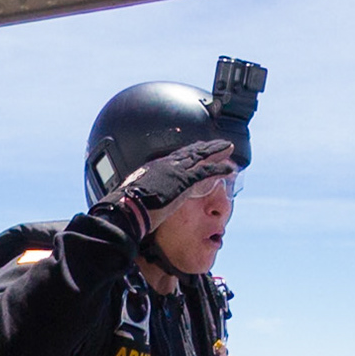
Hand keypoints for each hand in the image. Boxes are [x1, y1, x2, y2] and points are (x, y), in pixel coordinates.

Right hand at [94, 140, 234, 235]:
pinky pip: (206, 171)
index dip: (189, 153)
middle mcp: (165, 165)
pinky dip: (219, 169)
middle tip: (219, 145)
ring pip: (201, 157)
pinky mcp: (183, 181)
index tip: (198, 150)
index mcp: (153, 168)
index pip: (175, 157)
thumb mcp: (134, 197)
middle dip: (206, 148)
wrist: (125, 210)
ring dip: (217, 152)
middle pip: (191, 152)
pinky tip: (229, 169)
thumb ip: (142, 195)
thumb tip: (142, 202)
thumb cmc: (125, 209)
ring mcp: (175, 171)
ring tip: (229, 149)